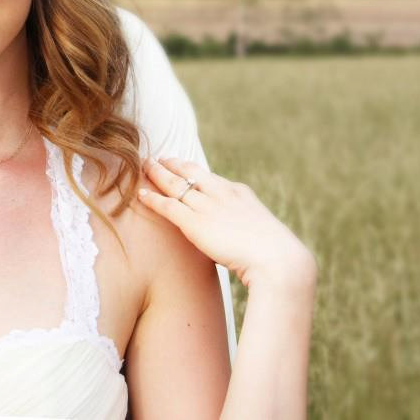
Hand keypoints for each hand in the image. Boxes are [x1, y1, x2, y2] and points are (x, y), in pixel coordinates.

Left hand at [139, 159, 315, 292]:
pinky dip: (152, 198)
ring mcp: (208, 207)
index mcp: (239, 193)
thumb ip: (248, 228)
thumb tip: (246, 239)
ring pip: (175, 184)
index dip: (192, 170)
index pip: (210, 177)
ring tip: (143, 167)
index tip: (180, 165)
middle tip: (157, 158)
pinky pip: (167, 206)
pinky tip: (140, 194)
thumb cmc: (275, 255)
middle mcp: (221, 193)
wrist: (278, 260)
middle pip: (190, 172)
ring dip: (157, 174)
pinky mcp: (195, 224)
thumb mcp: (263, 232)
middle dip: (171, 163)